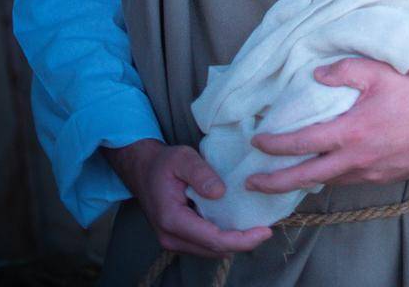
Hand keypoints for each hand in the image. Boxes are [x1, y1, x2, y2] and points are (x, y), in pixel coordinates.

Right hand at [103, 139, 272, 259]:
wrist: (142, 170)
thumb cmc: (163, 163)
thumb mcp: (183, 158)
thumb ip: (201, 174)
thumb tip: (220, 193)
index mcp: (172, 219)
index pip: (212, 239)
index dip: (241, 240)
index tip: (264, 232)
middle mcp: (171, 237)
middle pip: (213, 250)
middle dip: (242, 243)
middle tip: (266, 230)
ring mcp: (173, 241)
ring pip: (209, 250)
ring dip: (233, 242)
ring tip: (255, 228)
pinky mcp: (178, 238)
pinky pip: (204, 244)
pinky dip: (222, 238)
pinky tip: (237, 225)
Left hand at [245, 57, 408, 194]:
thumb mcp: (380, 72)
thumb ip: (345, 70)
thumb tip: (317, 75)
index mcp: (353, 133)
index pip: (303, 144)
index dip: (275, 145)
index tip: (256, 143)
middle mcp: (358, 160)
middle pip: (306, 178)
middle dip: (275, 183)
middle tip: (252, 182)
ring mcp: (371, 174)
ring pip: (328, 182)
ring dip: (304, 181)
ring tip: (286, 175)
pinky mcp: (385, 178)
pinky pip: (349, 180)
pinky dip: (331, 177)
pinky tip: (327, 168)